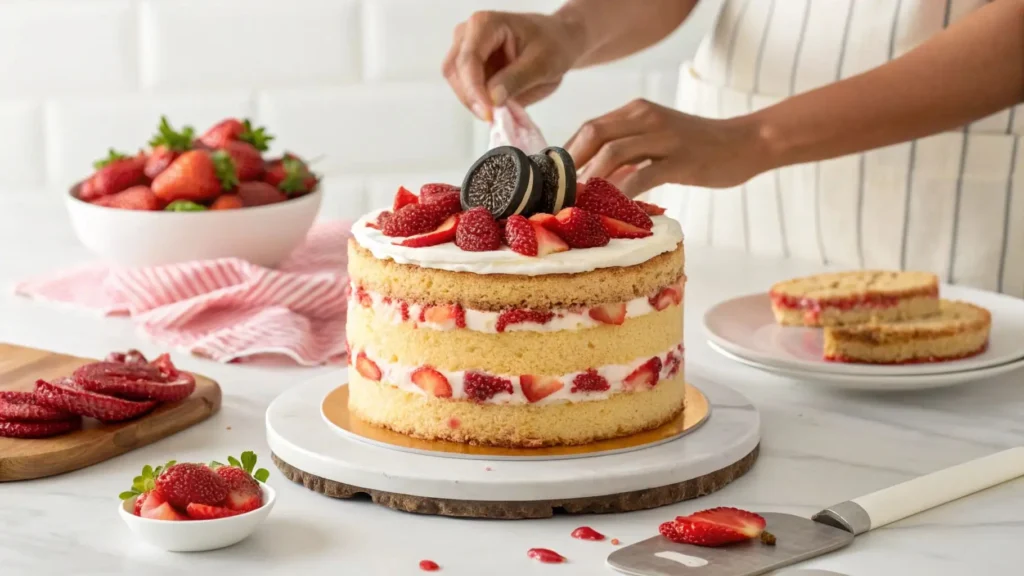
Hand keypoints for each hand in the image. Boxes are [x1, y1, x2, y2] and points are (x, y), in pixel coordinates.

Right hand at [442, 11, 584, 120]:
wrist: (557, 43)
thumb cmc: (553, 46)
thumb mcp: (542, 63)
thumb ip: (516, 80)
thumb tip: (492, 99)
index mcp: (485, 24)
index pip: (469, 59)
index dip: (474, 89)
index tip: (489, 113)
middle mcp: (468, 34)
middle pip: (456, 72)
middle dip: (472, 98)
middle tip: (494, 117)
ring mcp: (466, 51)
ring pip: (457, 84)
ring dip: (474, 103)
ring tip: (501, 112)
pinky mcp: (470, 69)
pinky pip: (466, 91)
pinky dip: (479, 104)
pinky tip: (498, 109)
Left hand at [565, 99, 769, 196]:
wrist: (744, 143)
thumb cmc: (697, 147)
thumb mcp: (656, 139)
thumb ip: (626, 151)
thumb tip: (590, 178)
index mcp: (635, 111)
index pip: (588, 128)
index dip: (566, 155)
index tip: (554, 183)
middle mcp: (645, 117)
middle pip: (593, 135)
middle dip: (570, 167)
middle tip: (559, 196)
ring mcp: (663, 137)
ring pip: (613, 153)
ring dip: (590, 180)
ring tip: (579, 204)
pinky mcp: (679, 160)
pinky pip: (642, 176)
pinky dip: (621, 194)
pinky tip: (612, 210)